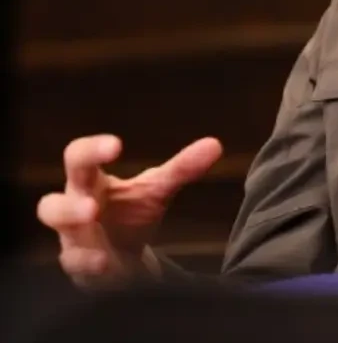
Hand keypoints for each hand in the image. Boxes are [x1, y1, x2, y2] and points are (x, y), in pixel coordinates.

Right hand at [36, 134, 222, 286]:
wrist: (123, 259)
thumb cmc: (131, 214)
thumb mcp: (157, 189)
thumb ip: (182, 169)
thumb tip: (215, 145)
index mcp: (91, 182)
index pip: (80, 158)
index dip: (92, 149)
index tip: (116, 144)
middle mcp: (75, 207)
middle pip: (52, 199)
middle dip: (71, 198)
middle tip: (93, 201)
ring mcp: (73, 238)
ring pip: (55, 230)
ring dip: (71, 221)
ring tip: (92, 217)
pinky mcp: (78, 264)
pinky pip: (73, 262)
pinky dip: (87, 261)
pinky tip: (104, 260)